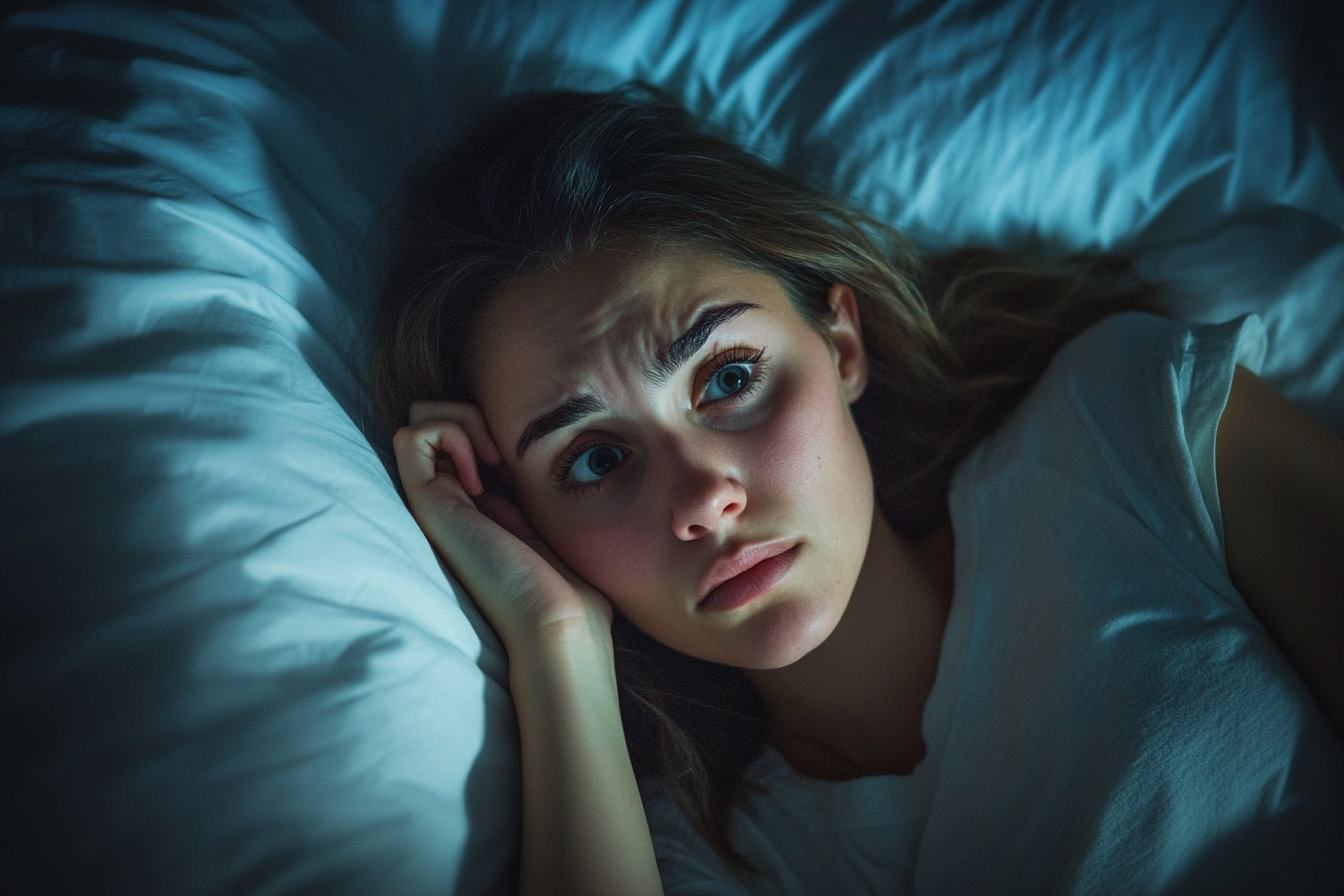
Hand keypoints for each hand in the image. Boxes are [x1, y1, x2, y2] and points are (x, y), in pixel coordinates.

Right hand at [393, 400, 612, 651]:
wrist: (556, 622)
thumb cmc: (568, 585)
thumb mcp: (553, 521)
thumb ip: (530, 492)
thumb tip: (521, 459)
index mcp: (481, 505)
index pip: (463, 436)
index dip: (494, 427)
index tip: (525, 461)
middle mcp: (451, 500)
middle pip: (434, 421)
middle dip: (473, 415)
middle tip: (505, 457)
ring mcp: (436, 501)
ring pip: (419, 418)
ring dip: (461, 419)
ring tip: (491, 460)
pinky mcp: (426, 503)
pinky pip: (412, 433)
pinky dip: (449, 431)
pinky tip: (479, 470)